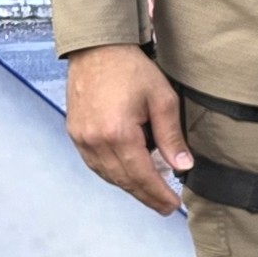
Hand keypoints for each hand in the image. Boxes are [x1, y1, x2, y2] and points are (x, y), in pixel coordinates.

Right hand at [66, 42, 191, 213]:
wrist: (97, 50)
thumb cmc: (132, 70)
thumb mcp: (162, 100)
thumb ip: (171, 137)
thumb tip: (183, 167)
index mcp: (118, 134)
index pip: (141, 175)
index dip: (158, 194)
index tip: (173, 206)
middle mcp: (94, 141)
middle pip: (123, 179)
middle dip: (145, 196)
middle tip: (165, 207)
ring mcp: (81, 138)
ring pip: (107, 174)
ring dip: (129, 186)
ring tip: (150, 193)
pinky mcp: (74, 133)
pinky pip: (94, 163)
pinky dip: (112, 173)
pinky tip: (127, 175)